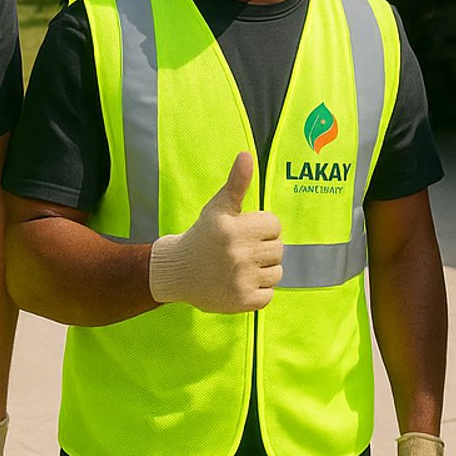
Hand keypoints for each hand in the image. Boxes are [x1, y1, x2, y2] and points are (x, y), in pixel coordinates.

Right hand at [147, 152, 282, 312]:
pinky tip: (240, 283)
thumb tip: (246, 155)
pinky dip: (259, 291)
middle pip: (278, 248)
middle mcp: (238, 254)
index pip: (274, 225)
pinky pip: (269, 294)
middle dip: (263, 248)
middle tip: (241, 251)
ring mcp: (241, 279)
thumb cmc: (203, 235)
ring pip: (277, 272)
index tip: (244, 232)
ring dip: (263, 271)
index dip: (262, 227)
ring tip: (240, 267)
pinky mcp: (242, 301)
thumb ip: (237, 183)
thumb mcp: (218, 207)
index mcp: (234, 229)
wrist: (178, 271)